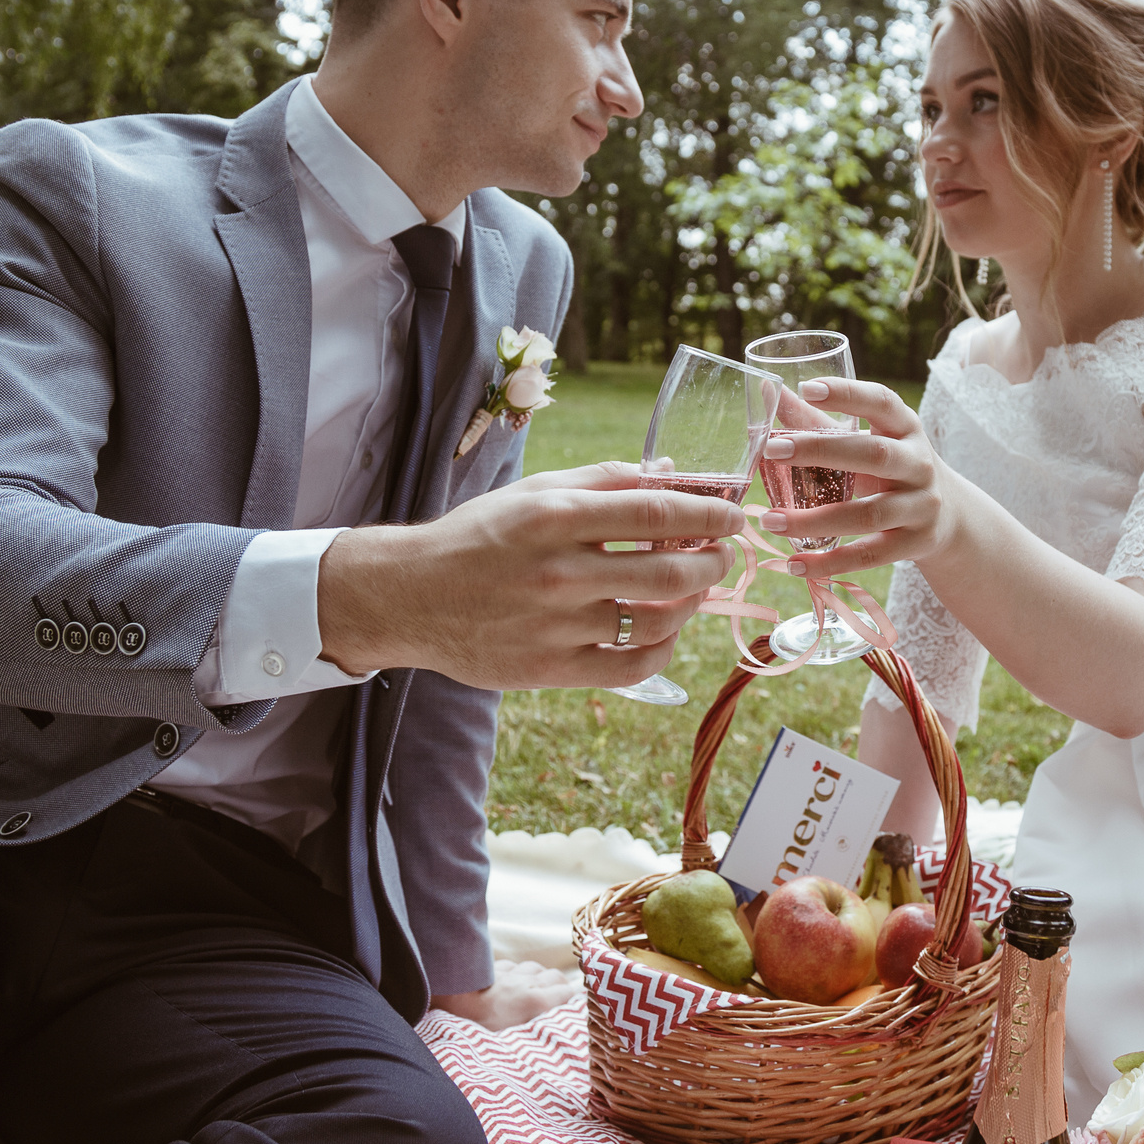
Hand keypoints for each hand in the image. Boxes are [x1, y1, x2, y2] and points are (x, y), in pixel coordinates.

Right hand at [316, 461, 740, 688]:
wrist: (409, 596)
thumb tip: (676, 474)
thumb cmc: (478, 536)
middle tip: (722, 555)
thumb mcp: (535, 491)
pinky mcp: (549, 669)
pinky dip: (661, 651)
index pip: (657, 513)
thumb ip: (606, 480)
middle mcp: (558, 572)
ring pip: (656, 622)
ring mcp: (555, 626)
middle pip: (669, 573)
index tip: (734, 515)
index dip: (709, 515)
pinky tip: (664, 633)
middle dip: (713, 563)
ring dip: (690, 606)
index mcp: (555, 516)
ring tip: (692, 591)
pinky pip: (630, 667)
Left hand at [432, 960, 581, 1030]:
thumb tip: (551, 1046)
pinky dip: (515, 972)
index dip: (574, 1001)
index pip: (568, 994)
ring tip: (536, 988)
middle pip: (555, 977)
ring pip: (534, 968)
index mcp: (536, 1002)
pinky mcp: (492, 968)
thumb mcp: (513, 1041)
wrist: (450, 1002)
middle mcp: (528, 983)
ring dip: (539, 977)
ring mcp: (510, 973)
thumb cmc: (480, 1029)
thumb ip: (536, 1035)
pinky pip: (511, 965)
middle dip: (560, 986)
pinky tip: (510, 980)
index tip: (575, 1009)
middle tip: (558, 1000)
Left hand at [755, 377, 962, 579]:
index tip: (807, 388)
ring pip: (867, 514)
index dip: (847, 393)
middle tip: (771, 450)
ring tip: (769, 521)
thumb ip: (820, 421)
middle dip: (820, 451)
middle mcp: (919, 463)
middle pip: (873, 455)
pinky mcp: (916, 543)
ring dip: (814, 520)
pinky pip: (870, 555)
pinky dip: (830, 562)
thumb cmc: (892, 469)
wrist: (950, 516)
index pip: (881, 402)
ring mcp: (921, 505)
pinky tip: (794, 565)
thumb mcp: (868, 440)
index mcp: (905, 428)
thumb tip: (768, 392)